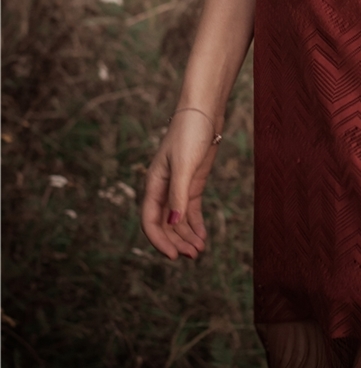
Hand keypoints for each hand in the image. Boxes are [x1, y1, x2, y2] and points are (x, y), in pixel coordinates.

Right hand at [141, 111, 219, 260]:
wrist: (204, 111)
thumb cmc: (190, 133)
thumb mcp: (184, 165)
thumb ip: (178, 195)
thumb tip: (173, 224)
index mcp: (153, 184)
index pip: (150, 221)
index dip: (159, 241)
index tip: (173, 256)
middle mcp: (163, 188)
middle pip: (164, 224)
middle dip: (176, 242)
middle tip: (193, 255)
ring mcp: (179, 186)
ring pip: (178, 220)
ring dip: (186, 236)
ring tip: (199, 250)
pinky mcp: (193, 183)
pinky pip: (190, 210)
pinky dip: (195, 225)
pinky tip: (202, 237)